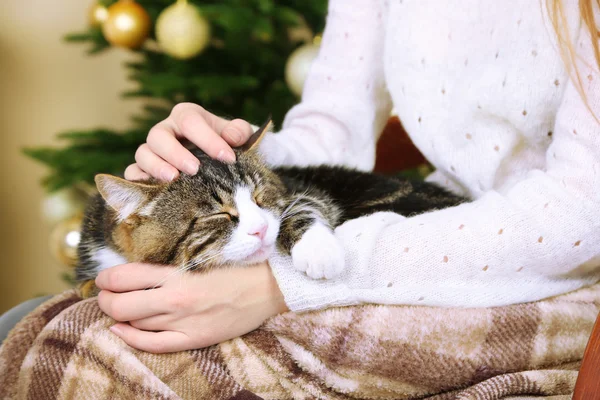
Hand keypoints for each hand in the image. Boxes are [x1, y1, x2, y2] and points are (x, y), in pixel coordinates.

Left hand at [95, 261, 288, 352]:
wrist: (267, 287)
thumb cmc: (236, 266)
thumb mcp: (201, 255)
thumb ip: (171, 262)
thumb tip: (139, 267)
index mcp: (178, 273)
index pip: (126, 276)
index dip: (107, 278)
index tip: (102, 278)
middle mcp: (176, 299)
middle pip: (122, 303)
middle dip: (105, 299)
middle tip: (104, 294)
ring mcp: (184, 322)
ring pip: (134, 323)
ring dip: (118, 315)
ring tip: (115, 309)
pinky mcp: (194, 339)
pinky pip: (153, 344)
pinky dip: (131, 339)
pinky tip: (120, 331)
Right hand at [125, 103, 253, 180]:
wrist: (216, 160)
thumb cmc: (225, 144)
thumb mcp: (237, 135)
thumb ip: (239, 132)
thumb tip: (232, 138)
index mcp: (186, 116)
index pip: (190, 121)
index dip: (208, 139)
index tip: (227, 158)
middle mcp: (165, 131)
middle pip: (159, 136)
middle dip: (175, 153)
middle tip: (195, 170)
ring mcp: (152, 151)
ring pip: (142, 154)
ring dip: (155, 167)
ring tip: (173, 179)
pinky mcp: (143, 170)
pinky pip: (132, 173)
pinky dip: (138, 181)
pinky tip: (154, 190)